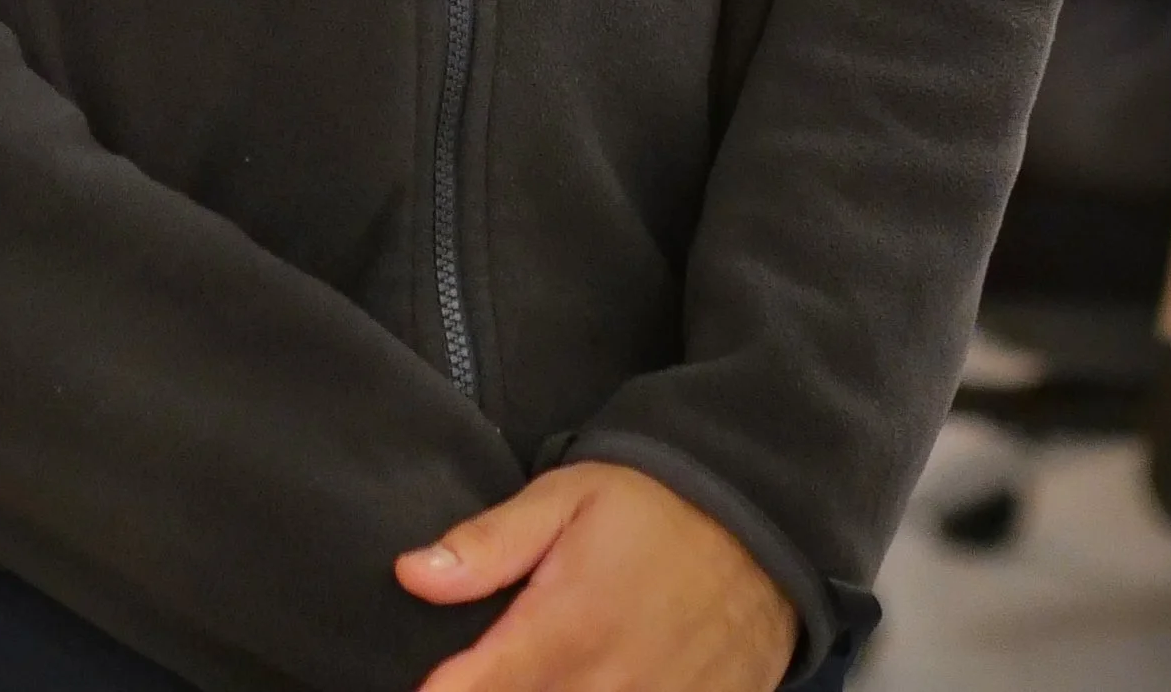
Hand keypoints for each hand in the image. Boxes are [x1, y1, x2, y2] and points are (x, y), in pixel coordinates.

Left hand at [397, 460, 796, 691]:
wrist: (760, 524)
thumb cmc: (651, 505)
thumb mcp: (566, 498)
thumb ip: (489, 545)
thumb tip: (411, 574)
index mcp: (567, 627)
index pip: (480, 690)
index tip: (422, 690)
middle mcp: (610, 685)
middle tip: (480, 676)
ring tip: (536, 675)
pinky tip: (583, 685)